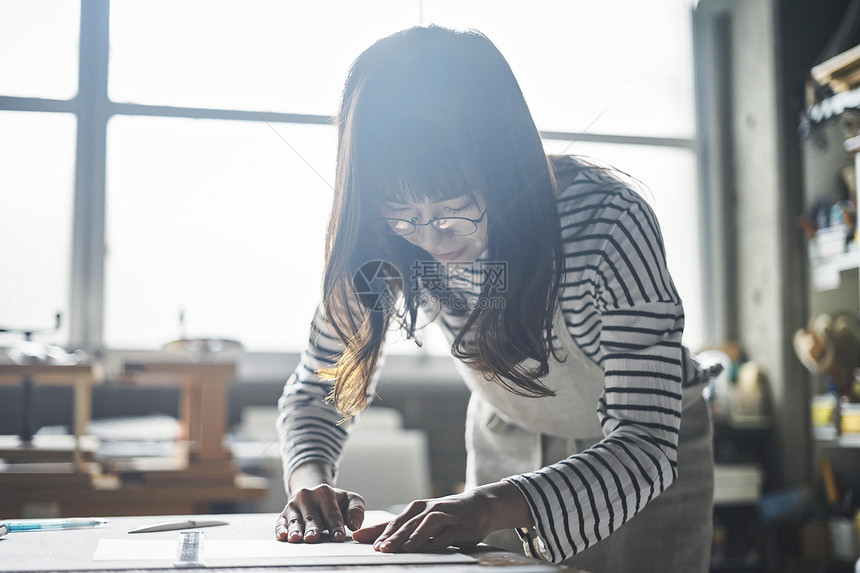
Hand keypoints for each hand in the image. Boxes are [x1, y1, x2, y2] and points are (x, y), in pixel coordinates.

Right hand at [274, 463, 365, 543]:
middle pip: (312, 517)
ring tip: (297, 538)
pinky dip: (281, 530)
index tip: (338, 537)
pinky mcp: (283, 514)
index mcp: (324, 491)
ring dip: (296, 530)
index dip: (336, 526)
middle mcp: (307, 496)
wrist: (314, 494)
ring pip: (296, 521)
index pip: (332, 512)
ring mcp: (294, 505)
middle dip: (313, 528)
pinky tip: (283, 536)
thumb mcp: (350, 500)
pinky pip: (281, 523)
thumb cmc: (336, 502)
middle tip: (314, 538)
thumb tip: (354, 525)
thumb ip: (356, 510)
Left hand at [352, 482, 531, 552]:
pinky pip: (445, 533)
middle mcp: (428, 509)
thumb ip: (396, 529)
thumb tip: (365, 538)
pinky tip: (425, 547)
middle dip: (391, 536)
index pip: (393, 520)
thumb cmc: (445, 516)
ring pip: (425, 524)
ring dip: (412, 536)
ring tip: (400, 548)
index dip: (377, 530)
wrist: (479, 506)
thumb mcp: (420, 520)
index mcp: (416, 508)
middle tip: (377, 549)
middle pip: (406, 523)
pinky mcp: (459, 525)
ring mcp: (445, 515)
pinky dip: (434, 540)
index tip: (359, 540)